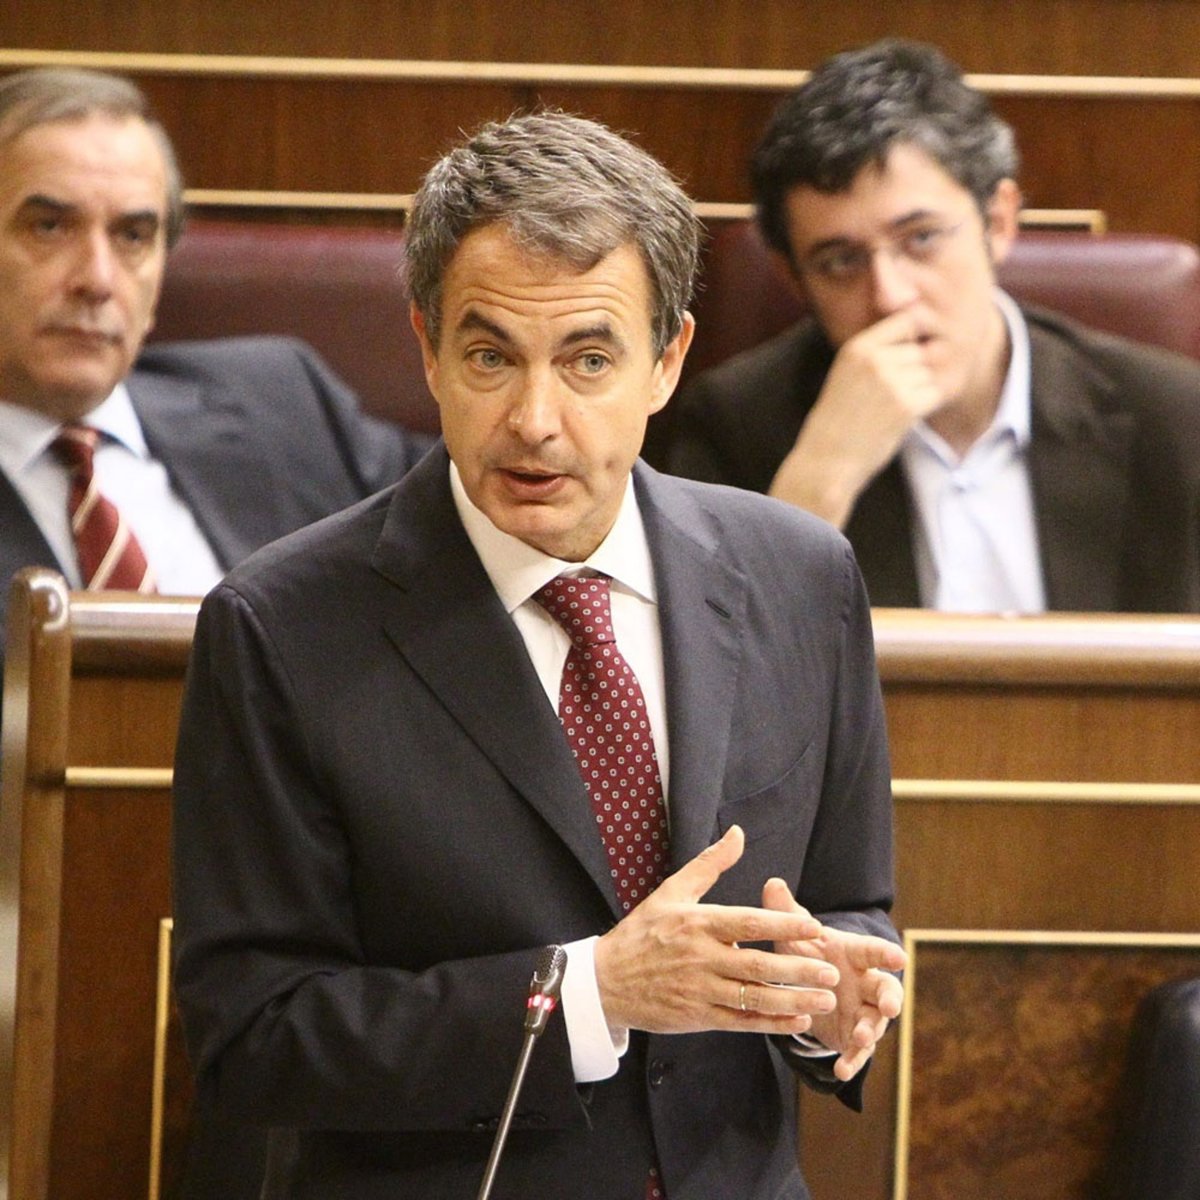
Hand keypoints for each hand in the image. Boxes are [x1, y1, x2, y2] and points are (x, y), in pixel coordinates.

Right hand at [593, 826, 841, 1036]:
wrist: (605, 981)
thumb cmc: (642, 932)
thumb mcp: (672, 891)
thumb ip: (709, 864)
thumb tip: (738, 834)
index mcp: (697, 922)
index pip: (748, 923)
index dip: (783, 925)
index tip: (814, 928)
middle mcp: (700, 957)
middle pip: (758, 964)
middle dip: (798, 969)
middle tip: (832, 973)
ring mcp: (699, 989)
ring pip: (753, 998)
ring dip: (792, 1001)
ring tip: (826, 1001)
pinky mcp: (697, 1017)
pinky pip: (740, 1022)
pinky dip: (770, 1023)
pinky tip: (796, 1021)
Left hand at [761, 877, 905, 1080]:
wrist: (811, 984)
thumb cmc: (808, 952)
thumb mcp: (796, 935)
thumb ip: (787, 913)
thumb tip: (772, 883)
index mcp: (855, 954)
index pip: (874, 952)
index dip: (887, 954)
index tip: (900, 956)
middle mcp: (866, 983)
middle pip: (887, 989)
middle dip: (890, 998)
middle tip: (889, 1007)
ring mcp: (864, 1011)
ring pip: (875, 1023)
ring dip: (870, 1032)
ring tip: (860, 1039)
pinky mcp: (854, 1037)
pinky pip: (857, 1052)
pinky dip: (852, 1061)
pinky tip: (840, 1071)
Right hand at [769, 310, 943, 527]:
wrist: (826, 462)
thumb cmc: (835, 422)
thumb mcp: (845, 374)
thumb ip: (875, 353)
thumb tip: (916, 333)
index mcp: (857, 348)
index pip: (905, 321)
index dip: (910, 340)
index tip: (900, 361)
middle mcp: (875, 360)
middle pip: (919, 351)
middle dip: (912, 371)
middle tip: (889, 397)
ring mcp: (892, 382)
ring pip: (928, 373)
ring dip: (918, 390)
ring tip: (891, 410)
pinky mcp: (907, 407)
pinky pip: (934, 394)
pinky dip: (924, 407)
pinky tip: (902, 420)